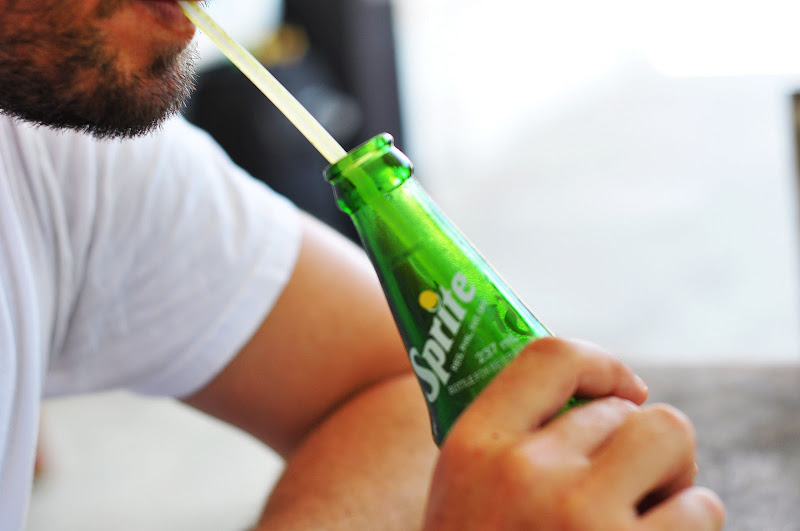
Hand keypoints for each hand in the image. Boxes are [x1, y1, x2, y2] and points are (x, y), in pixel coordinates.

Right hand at [423, 337, 724, 529]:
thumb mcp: (465, 496)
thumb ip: (512, 445)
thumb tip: (600, 402)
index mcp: (474, 447)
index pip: (550, 357)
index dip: (602, 363)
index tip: (625, 389)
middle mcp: (526, 472)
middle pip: (625, 410)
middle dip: (639, 445)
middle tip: (632, 487)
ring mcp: (582, 519)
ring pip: (671, 439)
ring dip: (673, 476)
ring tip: (650, 515)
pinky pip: (700, 510)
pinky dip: (692, 527)